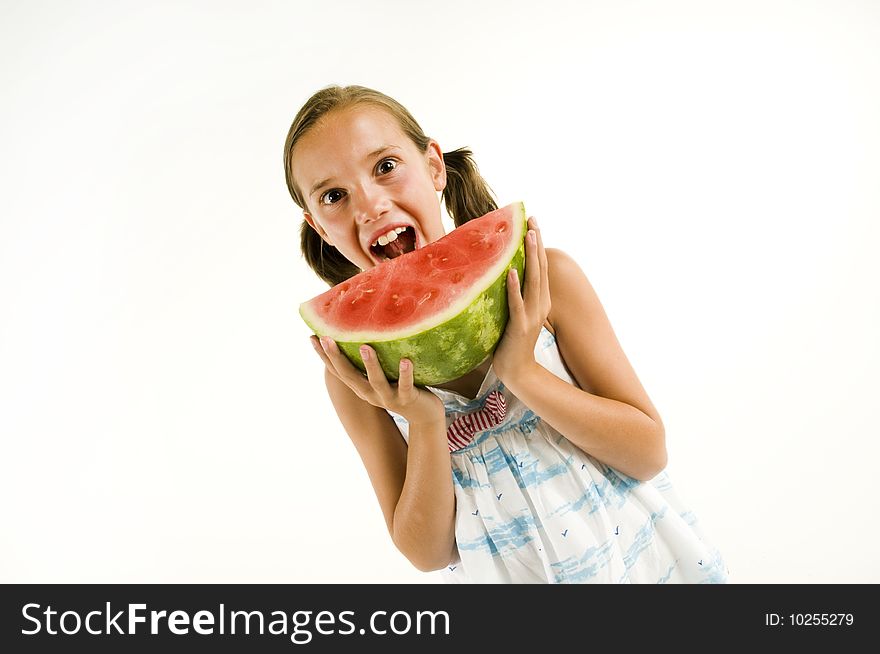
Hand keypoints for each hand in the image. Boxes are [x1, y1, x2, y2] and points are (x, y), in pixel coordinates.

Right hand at [310, 335, 444, 424]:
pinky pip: (405, 386)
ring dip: (370, 364)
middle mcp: (370, 394)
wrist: (423, 416)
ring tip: (364, 346)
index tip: (312, 338)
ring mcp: (388, 398)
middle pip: (350, 376)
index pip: (338, 371)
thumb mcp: (382, 376)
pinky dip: (405, 374)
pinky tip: (406, 360)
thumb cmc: (401, 388)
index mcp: (361, 387)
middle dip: (337, 357)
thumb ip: (370, 363)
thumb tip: (361, 334)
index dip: (324, 357)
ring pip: (376, 381)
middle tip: (326, 338)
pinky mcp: (407, 399)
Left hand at [492, 216, 550, 383]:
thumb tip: (500, 275)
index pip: (540, 268)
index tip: (533, 223)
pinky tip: (510, 271)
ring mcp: (532, 315)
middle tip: (533, 220)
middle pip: (540, 268)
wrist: (517, 371)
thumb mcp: (514, 314)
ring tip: (528, 236)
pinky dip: (514, 286)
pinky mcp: (520, 326)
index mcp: (540, 301)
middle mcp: (540, 304)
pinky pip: (516, 303)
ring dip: (531, 257)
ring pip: (533, 281)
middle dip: (536, 243)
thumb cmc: (510, 342)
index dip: (538, 245)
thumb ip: (513, 296)